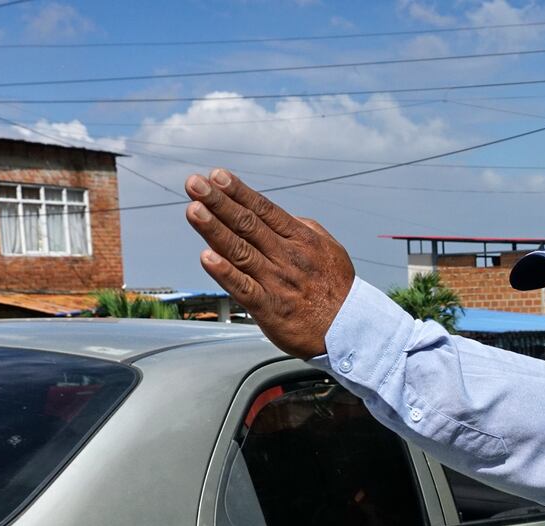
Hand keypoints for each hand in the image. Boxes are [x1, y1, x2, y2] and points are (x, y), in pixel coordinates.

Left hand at [184, 169, 354, 357]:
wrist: (350, 329)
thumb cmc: (338, 289)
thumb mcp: (330, 250)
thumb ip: (304, 229)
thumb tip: (279, 214)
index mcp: (302, 240)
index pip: (265, 210)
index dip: (239, 192)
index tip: (216, 176)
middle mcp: (287, 257)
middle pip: (248, 225)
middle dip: (219, 202)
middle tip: (195, 183)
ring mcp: (277, 282)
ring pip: (241, 251)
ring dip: (214, 230)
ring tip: (193, 210)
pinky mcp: (269, 308)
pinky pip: (243, 288)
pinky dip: (224, 273)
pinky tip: (206, 257)